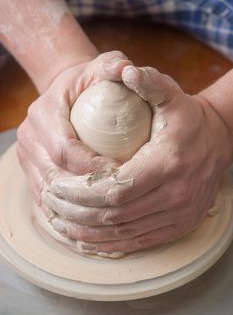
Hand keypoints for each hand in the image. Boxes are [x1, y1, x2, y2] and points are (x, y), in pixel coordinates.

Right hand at [16, 51, 131, 218]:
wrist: (64, 93)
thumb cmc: (87, 83)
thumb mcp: (101, 67)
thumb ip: (113, 65)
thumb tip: (128, 71)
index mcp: (43, 114)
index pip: (65, 150)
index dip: (92, 167)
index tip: (120, 173)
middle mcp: (30, 138)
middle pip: (55, 176)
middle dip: (87, 192)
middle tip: (118, 198)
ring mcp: (27, 158)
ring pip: (49, 193)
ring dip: (77, 207)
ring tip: (107, 212)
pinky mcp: (31, 171)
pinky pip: (46, 199)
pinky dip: (66, 212)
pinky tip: (89, 220)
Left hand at [43, 65, 232, 255]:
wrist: (218, 142)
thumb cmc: (188, 118)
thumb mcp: (172, 95)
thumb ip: (149, 83)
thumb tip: (123, 71)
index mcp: (168, 162)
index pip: (116, 188)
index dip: (82, 193)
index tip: (57, 187)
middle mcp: (175, 195)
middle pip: (115, 215)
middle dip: (77, 212)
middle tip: (52, 203)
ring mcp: (178, 215)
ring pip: (123, 234)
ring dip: (87, 232)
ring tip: (61, 223)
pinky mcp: (177, 226)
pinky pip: (137, 242)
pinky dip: (107, 243)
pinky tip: (86, 238)